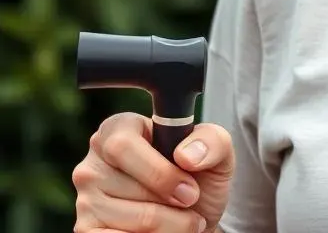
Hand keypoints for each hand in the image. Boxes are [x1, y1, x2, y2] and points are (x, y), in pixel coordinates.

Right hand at [73, 112, 234, 232]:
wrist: (195, 218)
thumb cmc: (199, 178)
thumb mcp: (216, 150)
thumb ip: (211, 141)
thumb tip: (186, 155)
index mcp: (118, 129)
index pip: (123, 145)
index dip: (161, 172)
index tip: (189, 189)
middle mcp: (93, 164)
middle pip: (133, 187)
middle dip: (173, 204)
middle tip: (191, 204)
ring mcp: (85, 201)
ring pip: (133, 220)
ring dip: (170, 226)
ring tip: (184, 221)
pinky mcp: (86, 232)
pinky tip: (163, 232)